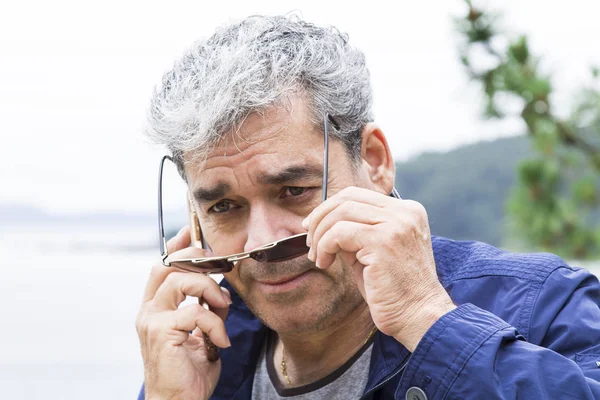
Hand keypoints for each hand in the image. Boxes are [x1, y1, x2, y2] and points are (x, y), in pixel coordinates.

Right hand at [136, 226, 231, 399]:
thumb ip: (202, 310)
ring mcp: (152, 320)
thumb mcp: (197, 334)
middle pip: (168, 264)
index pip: (162, 266)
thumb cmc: (189, 372)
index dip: (177, 246)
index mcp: (155, 308)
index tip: (193, 233)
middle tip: (219, 268)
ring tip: (222, 308)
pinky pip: (195, 311)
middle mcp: (149, 310)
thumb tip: (219, 290)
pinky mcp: (161, 332)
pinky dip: (215, 322)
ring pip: (181, 280)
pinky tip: (220, 340)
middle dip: (197, 259)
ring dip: (210, 289)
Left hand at [303, 187, 455, 351]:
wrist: (420, 317)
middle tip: (309, 241)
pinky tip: (324, 263)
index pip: (358, 195)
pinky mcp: (383, 241)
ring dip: (320, 235)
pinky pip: (339, 233)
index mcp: (407, 211)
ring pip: (341, 212)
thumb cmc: (395, 291)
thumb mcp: (374, 252)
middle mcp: (405, 212)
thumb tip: (323, 223)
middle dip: (320, 217)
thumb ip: (356, 233)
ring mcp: (396, 224)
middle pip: (348, 197)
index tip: (312, 226)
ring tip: (317, 257)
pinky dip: (325, 246)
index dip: (329, 207)